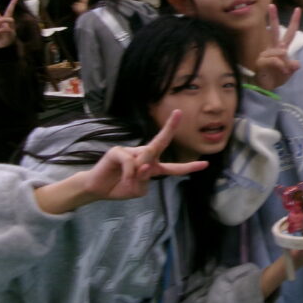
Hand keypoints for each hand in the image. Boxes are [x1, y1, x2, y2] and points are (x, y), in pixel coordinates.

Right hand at [80, 110, 207, 201]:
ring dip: (138, 175)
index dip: (188, 167)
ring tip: (127, 182)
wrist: (97, 189)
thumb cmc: (119, 187)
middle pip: (161, 142)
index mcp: (152, 166)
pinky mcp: (118, 151)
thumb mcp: (137, 189)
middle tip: (178, 113)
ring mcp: (131, 151)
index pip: (173, 167)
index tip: (205, 164)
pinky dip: (128, 174)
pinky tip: (121, 178)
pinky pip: (131, 163)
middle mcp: (144, 155)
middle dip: (170, 128)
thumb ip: (145, 180)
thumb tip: (146, 165)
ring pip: (145, 159)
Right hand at [255, 5, 300, 90]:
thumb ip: (292, 67)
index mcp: (281, 49)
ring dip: (284, 62)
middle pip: (275, 31)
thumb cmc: (276, 78)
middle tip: (271, 5)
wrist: (266, 88)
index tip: (298, 9)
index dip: (294, 22)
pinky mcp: (261, 61)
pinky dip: (280, 66)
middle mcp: (273, 49)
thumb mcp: (288, 73)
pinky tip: (282, 71)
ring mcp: (266, 54)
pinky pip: (274, 60)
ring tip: (284, 71)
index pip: (289, 34)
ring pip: (279, 51)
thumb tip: (297, 64)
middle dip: (273, 18)